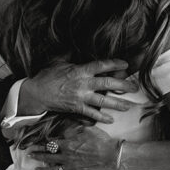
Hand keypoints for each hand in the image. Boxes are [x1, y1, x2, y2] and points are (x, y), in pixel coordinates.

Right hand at [18, 59, 137, 123]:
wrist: (36, 93)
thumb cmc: (47, 76)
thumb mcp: (60, 62)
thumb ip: (73, 58)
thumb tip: (79, 49)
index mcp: (80, 70)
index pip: (101, 65)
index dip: (115, 64)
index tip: (125, 64)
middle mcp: (83, 84)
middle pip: (107, 83)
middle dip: (123, 85)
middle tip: (134, 87)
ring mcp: (80, 97)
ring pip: (103, 100)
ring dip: (117, 103)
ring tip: (129, 106)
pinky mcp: (76, 108)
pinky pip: (92, 114)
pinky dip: (101, 117)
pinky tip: (111, 120)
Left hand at [26, 124, 117, 169]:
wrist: (110, 153)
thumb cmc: (100, 140)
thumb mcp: (87, 128)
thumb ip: (75, 128)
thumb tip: (67, 127)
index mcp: (68, 144)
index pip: (51, 143)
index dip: (42, 143)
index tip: (35, 143)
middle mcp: (66, 156)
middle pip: (48, 156)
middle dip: (37, 155)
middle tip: (30, 154)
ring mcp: (71, 167)